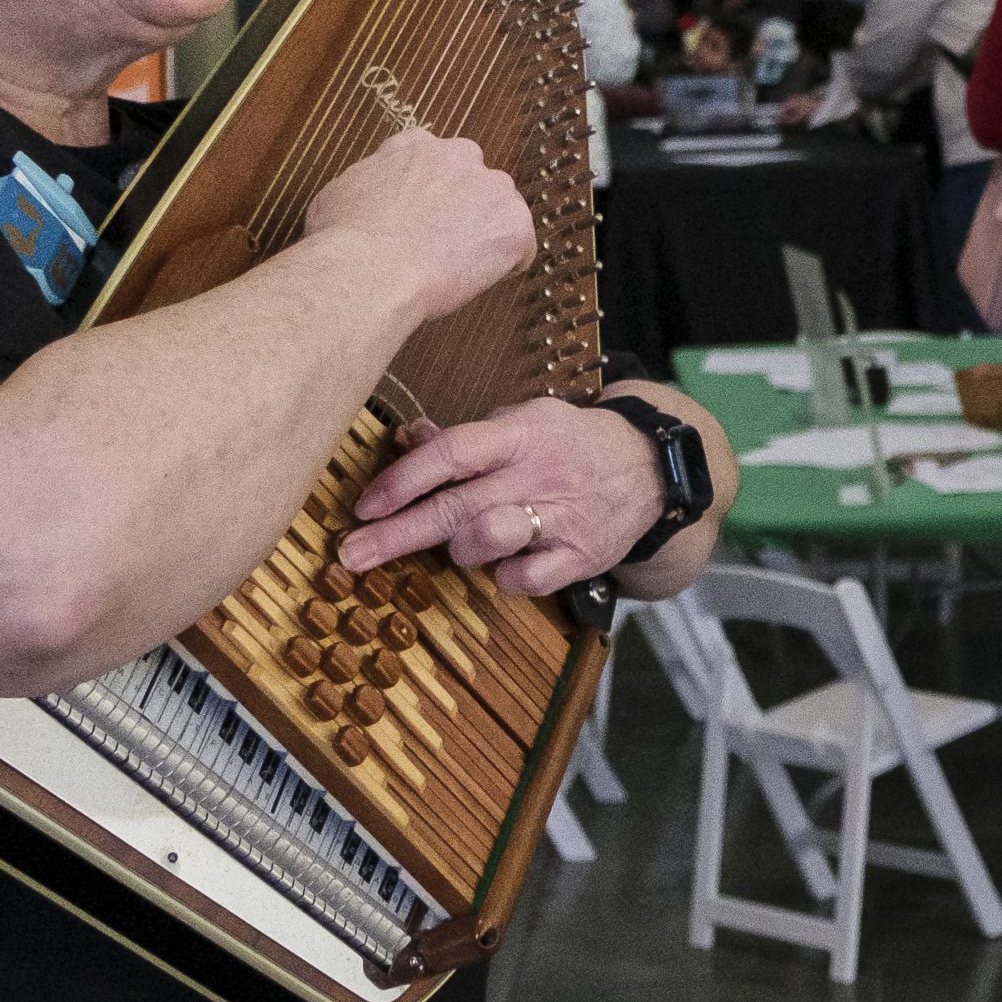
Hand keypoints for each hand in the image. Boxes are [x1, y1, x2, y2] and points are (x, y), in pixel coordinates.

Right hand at [300, 127, 532, 332]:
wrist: (369, 267)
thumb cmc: (345, 239)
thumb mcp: (340, 193)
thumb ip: (368, 184)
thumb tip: (366, 199)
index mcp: (417, 146)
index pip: (439, 160)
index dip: (435, 192)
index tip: (428, 214)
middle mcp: (460, 156)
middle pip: (476, 185)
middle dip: (465, 212)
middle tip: (441, 245)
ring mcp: (492, 188)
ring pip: (501, 214)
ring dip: (485, 237)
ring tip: (453, 267)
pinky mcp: (513, 225)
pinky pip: (520, 249)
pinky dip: (505, 267)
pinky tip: (474, 280)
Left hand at [343, 393, 671, 599]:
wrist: (650, 466)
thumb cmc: (571, 443)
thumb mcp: (525, 422)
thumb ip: (470, 437)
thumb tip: (410, 435)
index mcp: (520, 433)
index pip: (452, 452)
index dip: (403, 480)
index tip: (366, 506)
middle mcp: (539, 473)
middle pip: (457, 505)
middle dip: (396, 534)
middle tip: (351, 555)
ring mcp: (562, 516)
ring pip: (490, 538)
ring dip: (460, 548)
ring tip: (461, 543)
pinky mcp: (581, 555)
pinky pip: (526, 579)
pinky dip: (506, 577)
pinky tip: (509, 564)